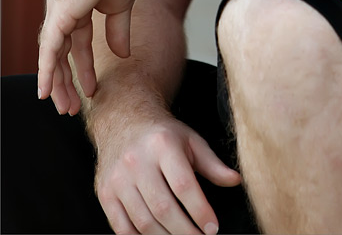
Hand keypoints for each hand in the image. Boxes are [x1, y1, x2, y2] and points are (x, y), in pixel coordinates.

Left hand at [38, 0, 140, 113]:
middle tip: (72, 106)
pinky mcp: (59, 15)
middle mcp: (64, 9)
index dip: (83, 66)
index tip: (92, 88)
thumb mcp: (121, 5)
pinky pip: (49, 51)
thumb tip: (122, 54)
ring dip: (58, 83)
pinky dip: (46, 72)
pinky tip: (45, 92)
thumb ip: (118, 30)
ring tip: (65, 107)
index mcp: (79, 4)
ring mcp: (59, 12)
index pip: (76, 42)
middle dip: (67, 80)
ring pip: (53, 57)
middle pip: (60, 53)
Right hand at [95, 114, 240, 234]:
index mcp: (162, 145)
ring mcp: (118, 178)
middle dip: (185, 231)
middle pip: (163, 208)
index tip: (212, 228)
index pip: (183, 185)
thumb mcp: (190, 141)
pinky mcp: (104, 192)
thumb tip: (235, 181)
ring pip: (143, 221)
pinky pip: (122, 227)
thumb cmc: (163, 134)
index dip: (200, 210)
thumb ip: (212, 164)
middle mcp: (137, 161)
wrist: (123, 120)